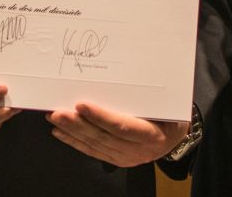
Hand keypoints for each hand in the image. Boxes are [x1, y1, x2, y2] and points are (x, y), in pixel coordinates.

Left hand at [46, 102, 188, 166]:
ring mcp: (127, 158)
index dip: (101, 117)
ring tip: (54, 118)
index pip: (122, 126)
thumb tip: (125, 70)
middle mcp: (139, 151)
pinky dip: (75, 142)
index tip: (81, 105)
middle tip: (57, 112)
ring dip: (72, 132)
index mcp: (152, 135)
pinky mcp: (117, 160)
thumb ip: (148, 93)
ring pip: (95, 144)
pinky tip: (61, 133)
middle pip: (103, 137)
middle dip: (77, 124)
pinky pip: (93, 151)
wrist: (176, 137)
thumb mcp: (167, 103)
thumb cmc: (171, 113)